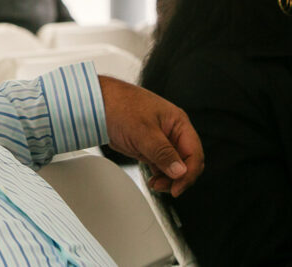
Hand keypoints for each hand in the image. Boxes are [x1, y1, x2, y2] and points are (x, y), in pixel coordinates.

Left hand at [98, 76, 203, 196]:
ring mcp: (160, 140)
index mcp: (178, 122)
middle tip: (164, 187)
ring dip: (168, 179)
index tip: (177, 187)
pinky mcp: (148, 147)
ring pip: (174, 167)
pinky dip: (160, 175)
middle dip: (179, 178)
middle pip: (187, 162)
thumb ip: (163, 152)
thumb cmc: (120, 106)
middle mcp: (172, 132)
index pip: (194, 153)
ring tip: (155, 183)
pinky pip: (161, 165)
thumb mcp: (143, 131)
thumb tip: (180, 171)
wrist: (97, 104)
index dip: (189, 173)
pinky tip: (153, 180)